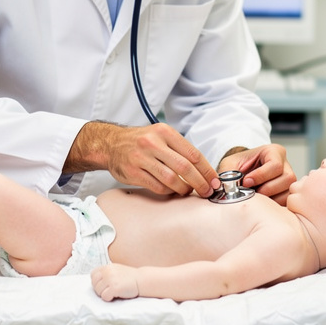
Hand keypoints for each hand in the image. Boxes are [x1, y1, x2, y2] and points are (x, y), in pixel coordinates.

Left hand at [92, 264, 139, 300]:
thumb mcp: (116, 270)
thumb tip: (95, 281)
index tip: (105, 285)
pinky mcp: (114, 288)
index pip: (93, 275)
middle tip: (110, 290)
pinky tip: (116, 295)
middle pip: (94, 285)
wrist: (142, 280)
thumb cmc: (129, 277)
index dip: (97, 282)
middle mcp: (107, 271)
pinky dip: (109, 298)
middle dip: (101, 290)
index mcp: (106, 267)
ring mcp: (110, 279)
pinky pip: (104, 297)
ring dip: (105, 294)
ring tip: (114, 292)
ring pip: (98, 292)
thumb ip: (106, 273)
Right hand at [99, 123, 218, 196]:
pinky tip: (171, 191)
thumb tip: (204, 170)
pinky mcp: (133, 172)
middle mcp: (153, 143)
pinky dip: (168, 191)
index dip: (207, 170)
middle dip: (200, 183)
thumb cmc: (140, 141)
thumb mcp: (161, 135)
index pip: (193, 154)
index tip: (214, 181)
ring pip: (172, 180)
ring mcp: (142, 158)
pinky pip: (157, 186)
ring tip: (187, 191)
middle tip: (207, 191)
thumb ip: (180, 149)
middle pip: (185, 168)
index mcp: (165, 132)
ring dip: (184, 189)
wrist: (111, 144)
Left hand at [220, 144, 295, 202]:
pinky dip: (274, 204)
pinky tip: (263, 202)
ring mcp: (289, 180)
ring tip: (256, 197)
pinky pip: (287, 202)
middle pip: (287, 178)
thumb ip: (228, 173)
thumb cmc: (239, 166)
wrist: (242, 174)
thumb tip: (227, 186)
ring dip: (271, 198)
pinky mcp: (288, 193)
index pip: (275, 165)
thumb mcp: (230, 164)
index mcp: (274, 152)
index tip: (246, 182)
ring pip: (288, 191)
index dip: (261, 176)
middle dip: (267, 188)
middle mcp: (285, 165)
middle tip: (252, 192)